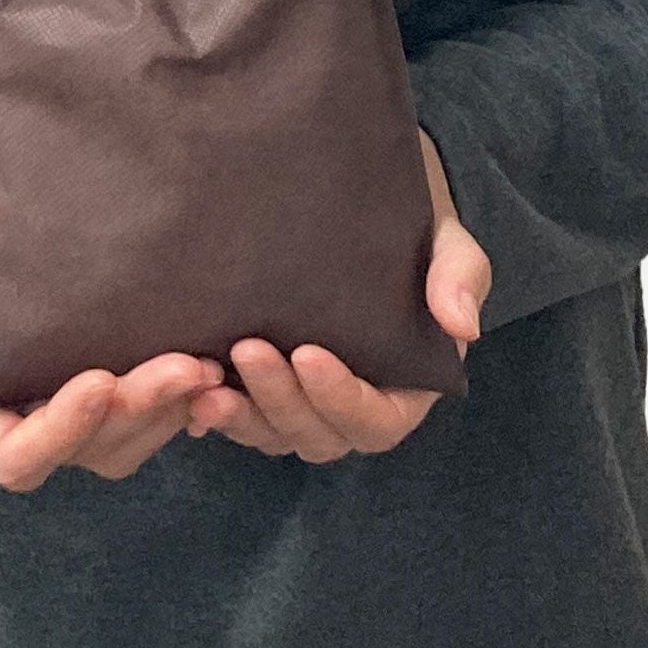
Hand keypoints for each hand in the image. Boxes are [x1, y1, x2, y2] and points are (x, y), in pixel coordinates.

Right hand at [0, 176, 222, 489]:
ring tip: (208, 366)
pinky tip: (212, 367)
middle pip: (82, 451)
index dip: (63, 430)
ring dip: (164, 411)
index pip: (14, 455)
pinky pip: (134, 412)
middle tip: (187, 367)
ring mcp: (49, 409)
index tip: (100, 379)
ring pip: (119, 441)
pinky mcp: (82, 382)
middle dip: (136, 413)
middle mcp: (9, 425)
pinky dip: (171, 399)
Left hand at [183, 129, 490, 461]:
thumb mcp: (446, 244)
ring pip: (271, 436)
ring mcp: (301, 404)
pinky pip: (235, 419)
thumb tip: (463, 325)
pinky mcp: (258, 390)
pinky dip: (210, 412)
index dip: (341, 398)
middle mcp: (350, 409)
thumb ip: (461, 278)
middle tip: (248, 349)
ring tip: (204, 382)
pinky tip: (184, 388)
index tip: (309, 352)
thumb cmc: (411, 232)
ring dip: (239, 417)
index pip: (375, 420)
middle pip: (317, 435)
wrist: (357, 212)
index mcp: (403, 389)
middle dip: (280, 401)